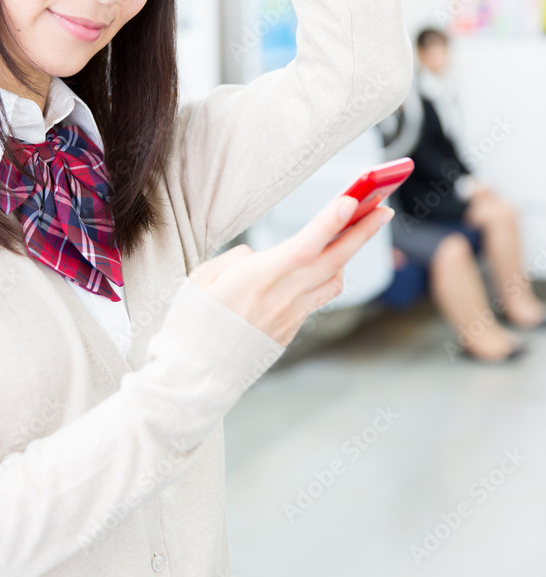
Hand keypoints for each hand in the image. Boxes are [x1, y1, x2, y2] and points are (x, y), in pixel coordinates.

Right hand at [188, 196, 392, 346]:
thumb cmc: (192, 325)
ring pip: (333, 281)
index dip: (331, 222)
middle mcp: (281, 297)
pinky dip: (328, 278)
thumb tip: (256, 256)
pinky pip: (318, 299)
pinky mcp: (289, 331)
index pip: (305, 245)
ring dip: (348, 255)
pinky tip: (326, 265)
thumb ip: (234, 260)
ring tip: (355, 232)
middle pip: (333, 260)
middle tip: (384, 209)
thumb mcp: (201, 280)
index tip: (354, 199)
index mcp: (257, 279)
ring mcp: (289, 317)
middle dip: (362, 232)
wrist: (195, 377)